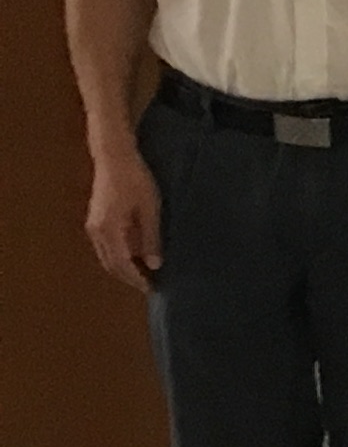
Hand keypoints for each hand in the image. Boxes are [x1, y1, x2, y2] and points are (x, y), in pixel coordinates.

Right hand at [83, 148, 161, 289]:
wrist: (114, 157)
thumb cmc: (135, 180)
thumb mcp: (150, 209)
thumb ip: (151, 237)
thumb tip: (154, 264)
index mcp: (108, 230)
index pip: (121, 264)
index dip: (135, 279)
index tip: (151, 288)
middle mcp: (96, 232)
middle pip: (110, 264)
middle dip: (129, 277)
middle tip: (149, 285)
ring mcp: (93, 226)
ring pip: (107, 256)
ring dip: (123, 267)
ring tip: (145, 273)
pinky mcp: (96, 220)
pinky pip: (106, 246)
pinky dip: (119, 255)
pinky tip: (136, 255)